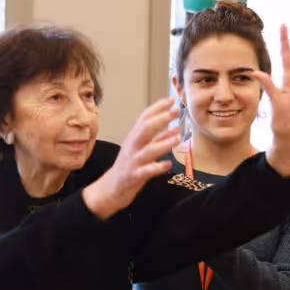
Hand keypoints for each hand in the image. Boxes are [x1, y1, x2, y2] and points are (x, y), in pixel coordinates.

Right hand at [83, 97, 180, 219]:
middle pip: (145, 129)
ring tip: (177, 137)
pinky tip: (168, 164)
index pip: (145, 118)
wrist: (111, 188)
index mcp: (134, 137)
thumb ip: (158, 140)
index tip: (171, 100)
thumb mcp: (142, 149)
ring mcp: (133, 161)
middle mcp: (133, 146)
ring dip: (163, 143)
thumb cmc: (129, 166)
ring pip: (148, 150)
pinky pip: (146, 171)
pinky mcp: (134, 176)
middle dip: (161, 119)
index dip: (158, 108)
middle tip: (175, 112)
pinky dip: (157, 167)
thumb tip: (176, 129)